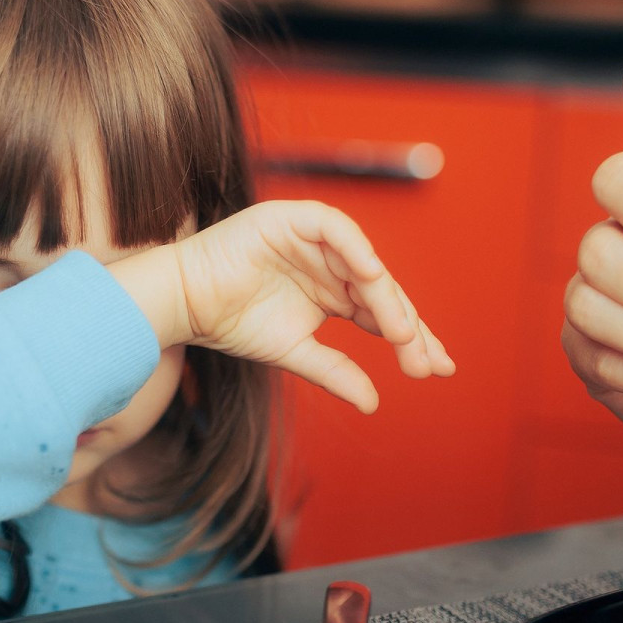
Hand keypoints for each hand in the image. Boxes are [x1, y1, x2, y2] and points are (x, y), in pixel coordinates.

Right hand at [112, 200, 452, 412]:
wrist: (185, 301)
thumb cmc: (231, 323)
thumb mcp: (294, 353)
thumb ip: (335, 372)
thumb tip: (373, 404)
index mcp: (335, 292)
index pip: (384, 313)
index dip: (412, 338)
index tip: (437, 369)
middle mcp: (332, 264)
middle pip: (383, 291)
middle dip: (407, 327)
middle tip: (425, 361)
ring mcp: (316, 239)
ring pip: (365, 264)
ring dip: (385, 298)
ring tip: (401, 333)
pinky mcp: (294, 219)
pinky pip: (335, 229)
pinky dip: (355, 249)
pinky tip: (372, 278)